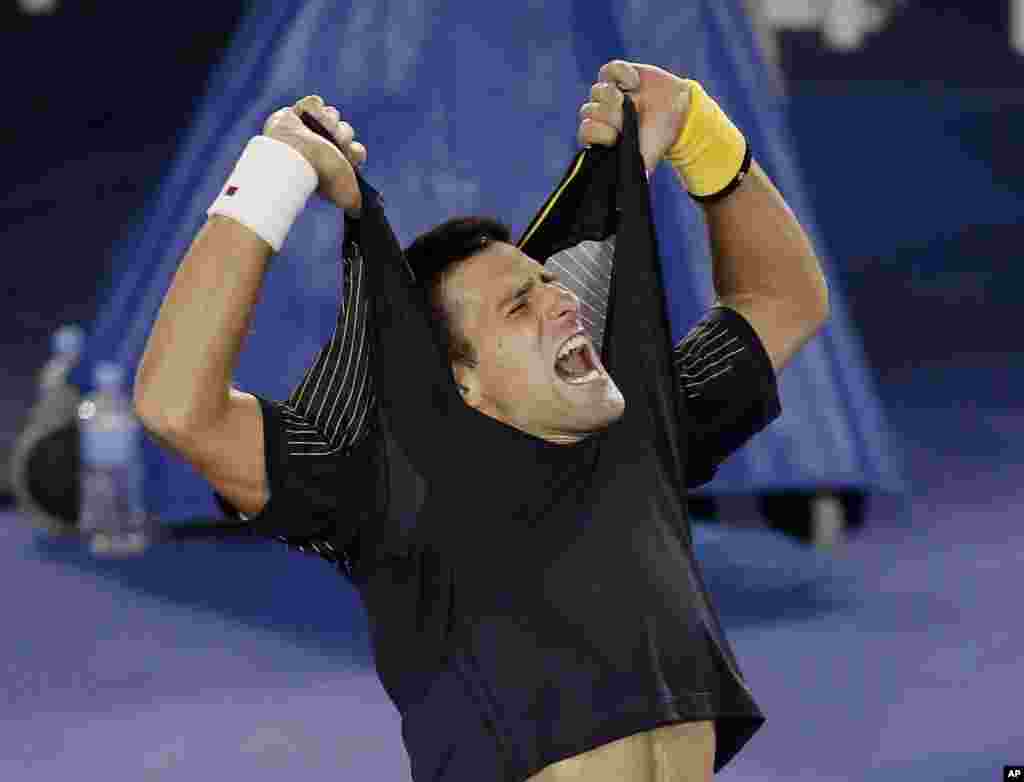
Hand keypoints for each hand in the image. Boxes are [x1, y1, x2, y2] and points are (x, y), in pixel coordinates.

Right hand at [263, 95, 365, 214]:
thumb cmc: (318, 173)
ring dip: (326, 121)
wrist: (294, 155)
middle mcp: (326, 145)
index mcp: (336, 162)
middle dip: (341, 135)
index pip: (356, 150)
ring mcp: (312, 128)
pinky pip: (314, 102)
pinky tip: (305, 119)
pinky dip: (310, 108)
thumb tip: (358, 212)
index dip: (355, 151)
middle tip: (330, 144)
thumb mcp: (344, 192)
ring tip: (314, 132)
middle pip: (346, 129)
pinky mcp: (299, 113)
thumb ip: (354, 203)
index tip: (348, 154)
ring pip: (332, 114)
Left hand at [577, 60, 691, 172]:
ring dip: (614, 97)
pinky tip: (634, 83)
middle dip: (609, 116)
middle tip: (628, 119)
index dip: (596, 133)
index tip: (615, 137)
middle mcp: (600, 114)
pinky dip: (620, 74)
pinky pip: (608, 70)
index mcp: (601, 135)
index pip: (584, 132)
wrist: (678, 114)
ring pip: (596, 91)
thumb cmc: (658, 139)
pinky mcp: (618, 74)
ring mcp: (608, 93)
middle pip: (589, 111)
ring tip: (633, 101)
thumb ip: (634, 172)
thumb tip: (626, 199)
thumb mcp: (646, 158)